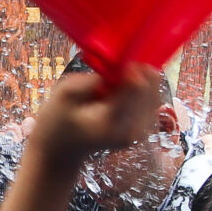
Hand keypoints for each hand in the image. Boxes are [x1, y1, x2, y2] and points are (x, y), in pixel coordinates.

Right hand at [29, 67, 167, 166]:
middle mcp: (130, 130)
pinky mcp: (140, 130)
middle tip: (119, 65)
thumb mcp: (63, 94)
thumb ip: (88, 80)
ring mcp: (138, 133)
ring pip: (154, 94)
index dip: (132, 66)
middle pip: (151, 90)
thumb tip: (114, 69)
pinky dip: (141, 89)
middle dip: (138, 71)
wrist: (61, 151)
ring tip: (118, 77)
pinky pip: (150, 102)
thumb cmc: (57, 120)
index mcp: (111, 121)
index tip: (119, 59)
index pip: (137, 87)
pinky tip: (123, 87)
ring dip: (141, 80)